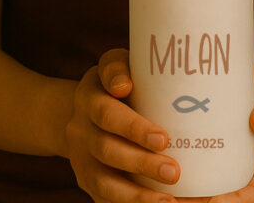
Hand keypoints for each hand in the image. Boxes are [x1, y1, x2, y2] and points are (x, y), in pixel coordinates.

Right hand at [66, 49, 179, 202]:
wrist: (80, 111)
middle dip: (142, 164)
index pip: (108, 115)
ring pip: (104, 184)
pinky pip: (106, 200)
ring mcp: (82, 162)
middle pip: (108, 152)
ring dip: (137, 196)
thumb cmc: (112, 82)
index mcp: (88, 100)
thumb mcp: (112, 65)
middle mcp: (80, 133)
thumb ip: (118, 68)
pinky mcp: (88, 183)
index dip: (133, 128)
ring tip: (169, 201)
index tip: (163, 139)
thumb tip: (124, 84)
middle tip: (174, 172)